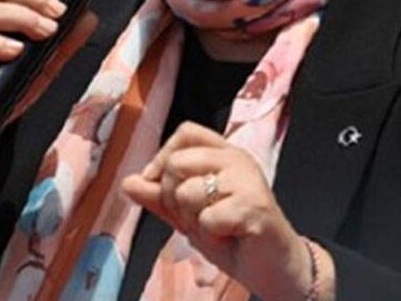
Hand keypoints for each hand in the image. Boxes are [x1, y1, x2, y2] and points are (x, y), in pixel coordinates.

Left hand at [121, 123, 333, 300]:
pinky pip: (208, 217)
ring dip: (193, 220)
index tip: (159, 184)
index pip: (186, 132)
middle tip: (196, 217)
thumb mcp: (187, 214)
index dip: (163, 157)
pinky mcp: (255, 206)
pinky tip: (231, 236)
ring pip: (187, 192)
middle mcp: (237, 160)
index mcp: (223, 153)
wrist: (273, 268)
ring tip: (216, 227)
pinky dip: (212, 234)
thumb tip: (127, 182)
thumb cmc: (232, 237)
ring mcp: (248, 181)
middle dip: (173, 198)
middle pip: (177, 163)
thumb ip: (158, 197)